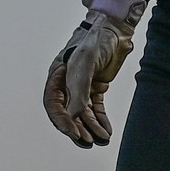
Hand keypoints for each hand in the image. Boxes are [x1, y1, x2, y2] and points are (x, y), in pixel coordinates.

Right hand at [43, 0, 145, 147]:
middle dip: (77, 128)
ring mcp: (82, 86)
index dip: (62, 121)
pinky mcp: (97, 87)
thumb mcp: (84, 64)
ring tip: (102, 139)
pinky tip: (106, 131)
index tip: (74, 134)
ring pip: (83, 113)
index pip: (54, 105)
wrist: (115, 29)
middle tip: (88, 141)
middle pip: (68, 112)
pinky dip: (101, 120)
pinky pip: (96, 108)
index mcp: (57, 77)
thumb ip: (79, 89)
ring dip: (91, 127)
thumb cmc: (95, 41)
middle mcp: (67, 84)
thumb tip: (75, 116)